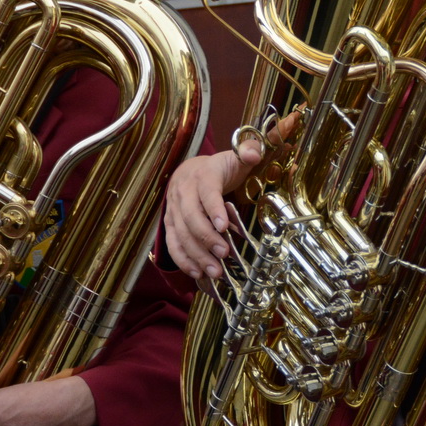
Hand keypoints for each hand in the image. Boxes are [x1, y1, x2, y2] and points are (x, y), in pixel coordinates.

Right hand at [163, 111, 299, 280]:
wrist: (191, 169)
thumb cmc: (221, 166)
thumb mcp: (237, 157)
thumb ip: (249, 151)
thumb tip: (255, 151)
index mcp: (202, 174)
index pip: (206, 191)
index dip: (213, 208)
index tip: (226, 226)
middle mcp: (183, 192)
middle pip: (190, 217)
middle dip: (207, 238)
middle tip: (225, 254)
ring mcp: (173, 209)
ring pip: (180, 234)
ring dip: (197, 254)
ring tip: (215, 272)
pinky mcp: (170, 224)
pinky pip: (172, 244)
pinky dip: (184, 260)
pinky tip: (198, 273)